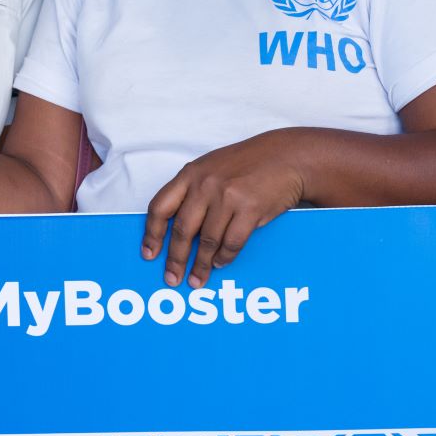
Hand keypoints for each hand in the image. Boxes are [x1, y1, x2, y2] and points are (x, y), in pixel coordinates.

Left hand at [141, 132, 303, 287]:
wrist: (286, 156)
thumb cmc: (247, 163)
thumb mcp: (212, 168)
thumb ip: (193, 192)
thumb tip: (178, 231)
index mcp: (190, 174)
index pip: (160, 207)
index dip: (152, 234)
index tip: (149, 254)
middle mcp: (205, 184)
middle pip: (182, 230)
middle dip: (176, 259)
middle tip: (172, 278)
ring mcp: (227, 196)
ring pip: (208, 241)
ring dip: (202, 265)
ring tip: (197, 279)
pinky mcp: (250, 208)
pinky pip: (232, 242)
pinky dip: (225, 257)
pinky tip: (222, 263)